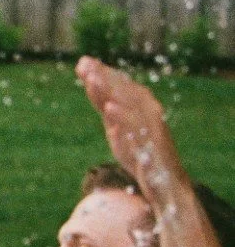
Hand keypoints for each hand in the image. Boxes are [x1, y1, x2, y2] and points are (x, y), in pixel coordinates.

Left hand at [76, 56, 187, 200]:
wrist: (164, 184)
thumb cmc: (139, 152)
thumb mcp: (116, 126)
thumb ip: (103, 105)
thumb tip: (89, 79)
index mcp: (140, 108)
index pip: (119, 88)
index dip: (102, 74)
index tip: (82, 62)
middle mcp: (149, 115)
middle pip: (125, 93)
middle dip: (105, 79)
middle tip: (86, 67)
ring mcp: (152, 131)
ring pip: (131, 108)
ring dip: (112, 94)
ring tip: (94, 82)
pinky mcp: (152, 149)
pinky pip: (137, 134)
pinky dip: (123, 121)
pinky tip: (110, 112)